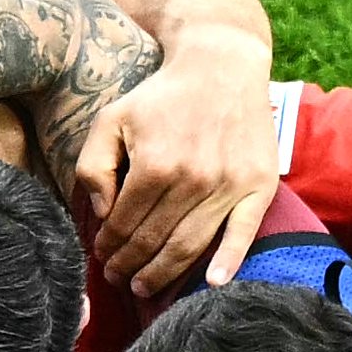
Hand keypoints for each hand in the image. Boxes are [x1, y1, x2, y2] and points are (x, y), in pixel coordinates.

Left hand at [77, 35, 277, 295]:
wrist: (221, 65)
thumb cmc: (159, 97)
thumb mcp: (109, 120)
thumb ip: (92, 166)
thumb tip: (102, 214)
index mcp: (154, 166)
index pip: (122, 224)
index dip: (107, 246)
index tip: (100, 257)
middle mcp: (193, 180)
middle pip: (153, 241)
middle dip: (129, 265)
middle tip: (116, 278)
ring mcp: (229, 184)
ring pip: (189, 246)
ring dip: (162, 273)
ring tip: (142, 286)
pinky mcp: (259, 184)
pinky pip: (243, 232)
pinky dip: (229, 261)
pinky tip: (214, 283)